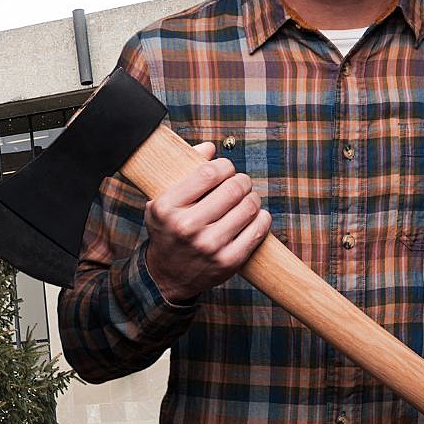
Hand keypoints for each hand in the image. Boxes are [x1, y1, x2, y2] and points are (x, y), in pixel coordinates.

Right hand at [143, 141, 271, 303]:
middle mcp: (187, 225)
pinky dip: (262, 218)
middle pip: (234, 187)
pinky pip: (258, 230)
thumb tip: (210, 147)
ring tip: (247, 200)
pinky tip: (255, 216)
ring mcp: (209, 245)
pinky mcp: (227, 261)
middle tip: (240, 184)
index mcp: (167, 206)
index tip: (225, 170)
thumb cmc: (167, 231)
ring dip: (253, 198)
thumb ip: (184, 170)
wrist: (166, 276)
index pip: (209, 172)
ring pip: (249, 207)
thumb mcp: (162, 200)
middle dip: (242, 181)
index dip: (225, 166)